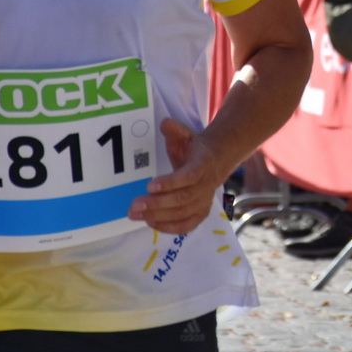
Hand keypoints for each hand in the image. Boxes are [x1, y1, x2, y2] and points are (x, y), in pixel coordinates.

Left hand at [129, 119, 221, 233]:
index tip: (149, 185)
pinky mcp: (201, 213)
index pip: (189, 177)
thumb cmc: (195, 149)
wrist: (216, 161)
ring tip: (136, 214)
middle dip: (158, 204)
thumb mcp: (186, 135)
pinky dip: (170, 227)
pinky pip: (188, 225)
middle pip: (183, 199)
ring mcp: (204, 201)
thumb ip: (175, 130)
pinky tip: (151, 223)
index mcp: (203, 165)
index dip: (171, 183)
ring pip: (183, 213)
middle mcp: (206, 186)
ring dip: (158, 216)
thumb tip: (165, 124)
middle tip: (135, 205)